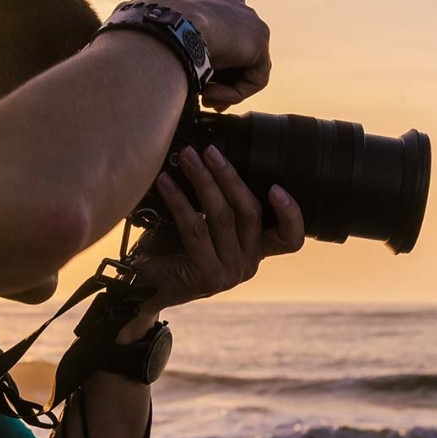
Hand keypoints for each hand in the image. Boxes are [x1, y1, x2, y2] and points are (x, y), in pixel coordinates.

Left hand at [129, 142, 303, 315]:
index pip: (289, 239)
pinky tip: (166, 183)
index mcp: (255, 250)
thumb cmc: (173, 250)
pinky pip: (196, 229)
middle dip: (229, 176)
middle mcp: (248, 264)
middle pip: (250, 212)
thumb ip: (219, 204)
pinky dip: (180, 200)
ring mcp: (230, 273)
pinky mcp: (208, 276)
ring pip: (222, 217)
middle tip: (209, 151)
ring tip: (187, 159)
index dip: (291, 214)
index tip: (277, 187)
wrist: (146, 286)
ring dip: (203, 181)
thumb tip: (211, 157)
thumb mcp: (205, 226)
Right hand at [130, 0, 271, 109]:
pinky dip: (235, 93)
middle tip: (201, 95)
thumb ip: (139, 33)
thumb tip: (111, 48)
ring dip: (223, 86)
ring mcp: (244, 17)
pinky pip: (256, 76)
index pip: (204, 25)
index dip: (197, 53)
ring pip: (242, 64)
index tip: (185, 74)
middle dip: (217, 73)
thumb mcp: (131, 26)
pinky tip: (210, 95)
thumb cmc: (136, 32)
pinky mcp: (258, 38)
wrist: (159, 30)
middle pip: (228, 45)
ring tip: (202, 98)